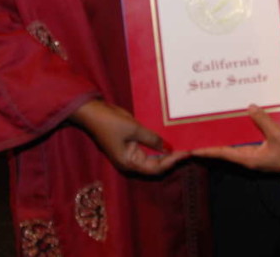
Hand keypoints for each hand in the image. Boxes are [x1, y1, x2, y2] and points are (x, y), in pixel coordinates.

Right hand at [70, 99, 188, 174]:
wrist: (92, 112)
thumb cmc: (110, 122)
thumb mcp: (134, 129)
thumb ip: (152, 139)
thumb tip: (169, 148)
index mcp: (129, 163)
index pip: (156, 168)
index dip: (172, 161)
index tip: (186, 152)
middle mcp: (130, 161)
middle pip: (156, 165)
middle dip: (171, 158)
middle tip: (188, 149)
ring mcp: (129, 153)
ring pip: (152, 157)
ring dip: (165, 152)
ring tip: (181, 144)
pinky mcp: (129, 144)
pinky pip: (147, 148)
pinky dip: (157, 145)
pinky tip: (168, 138)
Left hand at [191, 105, 279, 174]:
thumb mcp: (277, 135)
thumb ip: (263, 121)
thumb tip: (250, 107)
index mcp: (248, 158)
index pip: (222, 153)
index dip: (207, 149)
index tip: (192, 147)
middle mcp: (248, 158)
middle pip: (225, 149)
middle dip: (212, 142)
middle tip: (198, 133)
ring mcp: (254, 155)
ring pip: (234, 145)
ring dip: (224, 137)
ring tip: (211, 128)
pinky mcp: (260, 151)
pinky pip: (245, 142)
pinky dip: (238, 134)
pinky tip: (234, 125)